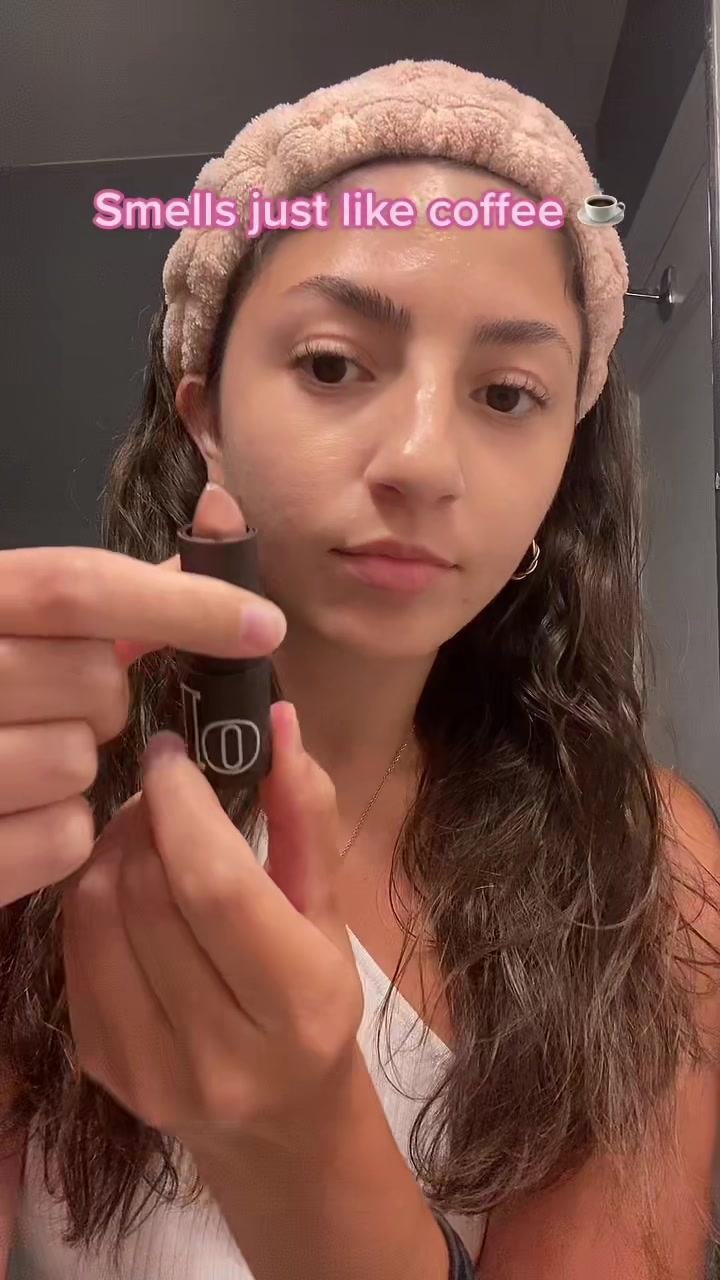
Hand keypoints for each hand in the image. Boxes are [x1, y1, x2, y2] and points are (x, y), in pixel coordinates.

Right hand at [0, 486, 285, 904]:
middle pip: (94, 679)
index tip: (264, 625)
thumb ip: (104, 591)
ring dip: (77, 765)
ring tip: (24, 761)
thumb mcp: (12, 623)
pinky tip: (15, 813)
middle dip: (106, 697)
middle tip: (63, 705)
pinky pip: (63, 837)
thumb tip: (211, 528)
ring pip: (79, 761)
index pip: (75, 585)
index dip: (180, 603)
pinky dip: (58, 831)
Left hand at [61, 701, 363, 1158]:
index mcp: (298, 1006)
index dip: (183, 805)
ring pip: (100, 918)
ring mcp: (152, 1071)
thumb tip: (278, 721)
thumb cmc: (316, 1003)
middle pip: (149, 897)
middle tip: (161, 785)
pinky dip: (93, 896)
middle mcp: (222, 1053)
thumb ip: (306, 816)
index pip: (216, 888)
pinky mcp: (103, 1071)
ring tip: (143, 827)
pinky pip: (76, 951)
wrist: (279, 1125)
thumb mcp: (327, 911)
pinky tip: (124, 881)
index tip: (173, 752)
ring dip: (112, 849)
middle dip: (146, 818)